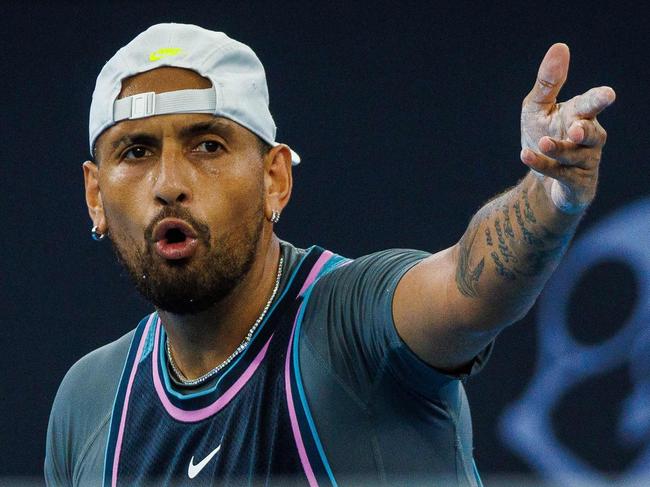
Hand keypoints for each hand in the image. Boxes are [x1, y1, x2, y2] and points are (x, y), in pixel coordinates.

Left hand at [520, 43, 614, 212]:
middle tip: (576, 128)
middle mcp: (588, 139)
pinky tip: (525, 155)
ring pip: (576, 156)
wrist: (542, 181)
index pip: (592, 104)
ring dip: (559, 149)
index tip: (607, 95)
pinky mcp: (576, 184)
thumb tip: (560, 47)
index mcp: (580, 115)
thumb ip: (548, 83)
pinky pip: (560, 173)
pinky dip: (542, 164)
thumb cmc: (542, 136)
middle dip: (586, 130)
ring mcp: (585, 162)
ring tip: (543, 142)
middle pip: (592, 133)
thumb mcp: (538, 108)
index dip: (599, 99)